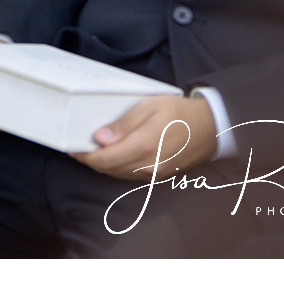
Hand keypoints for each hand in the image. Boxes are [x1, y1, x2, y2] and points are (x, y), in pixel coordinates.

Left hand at [72, 94, 218, 180]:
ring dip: (102, 165)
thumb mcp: (149, 107)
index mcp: (144, 146)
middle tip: (77, 146)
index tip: (71, 147)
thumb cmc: (179, 113)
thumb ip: (124, 124)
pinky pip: (130, 175)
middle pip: (108, 169)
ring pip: (118, 174)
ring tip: (90, 150)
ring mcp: (154, 173)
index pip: (105, 159)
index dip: (84, 155)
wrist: (211, 128)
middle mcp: (148, 165)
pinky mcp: (159, 175)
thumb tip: (100, 138)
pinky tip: (111, 155)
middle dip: (89, 160)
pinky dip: (116, 167)